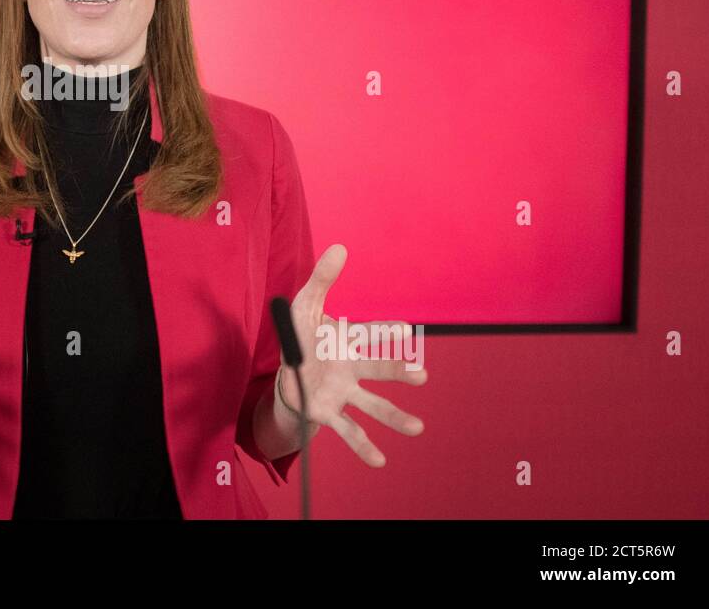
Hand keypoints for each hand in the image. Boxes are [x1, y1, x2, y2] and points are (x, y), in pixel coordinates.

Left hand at [277, 244, 427, 466]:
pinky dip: (363, 446)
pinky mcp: (329, 412)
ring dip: (394, 416)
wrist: (287, 375)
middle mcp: (352, 368)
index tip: (405, 330)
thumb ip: (323, 280)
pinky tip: (380, 461)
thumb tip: (340, 247)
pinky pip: (348, 430)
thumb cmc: (302, 338)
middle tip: (421, 375)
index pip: (369, 334)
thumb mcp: (305, 306)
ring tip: (417, 428)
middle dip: (398, 370)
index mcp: (348, 342)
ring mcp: (343, 393)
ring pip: (372, 405)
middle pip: (378, 369)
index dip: (385, 332)